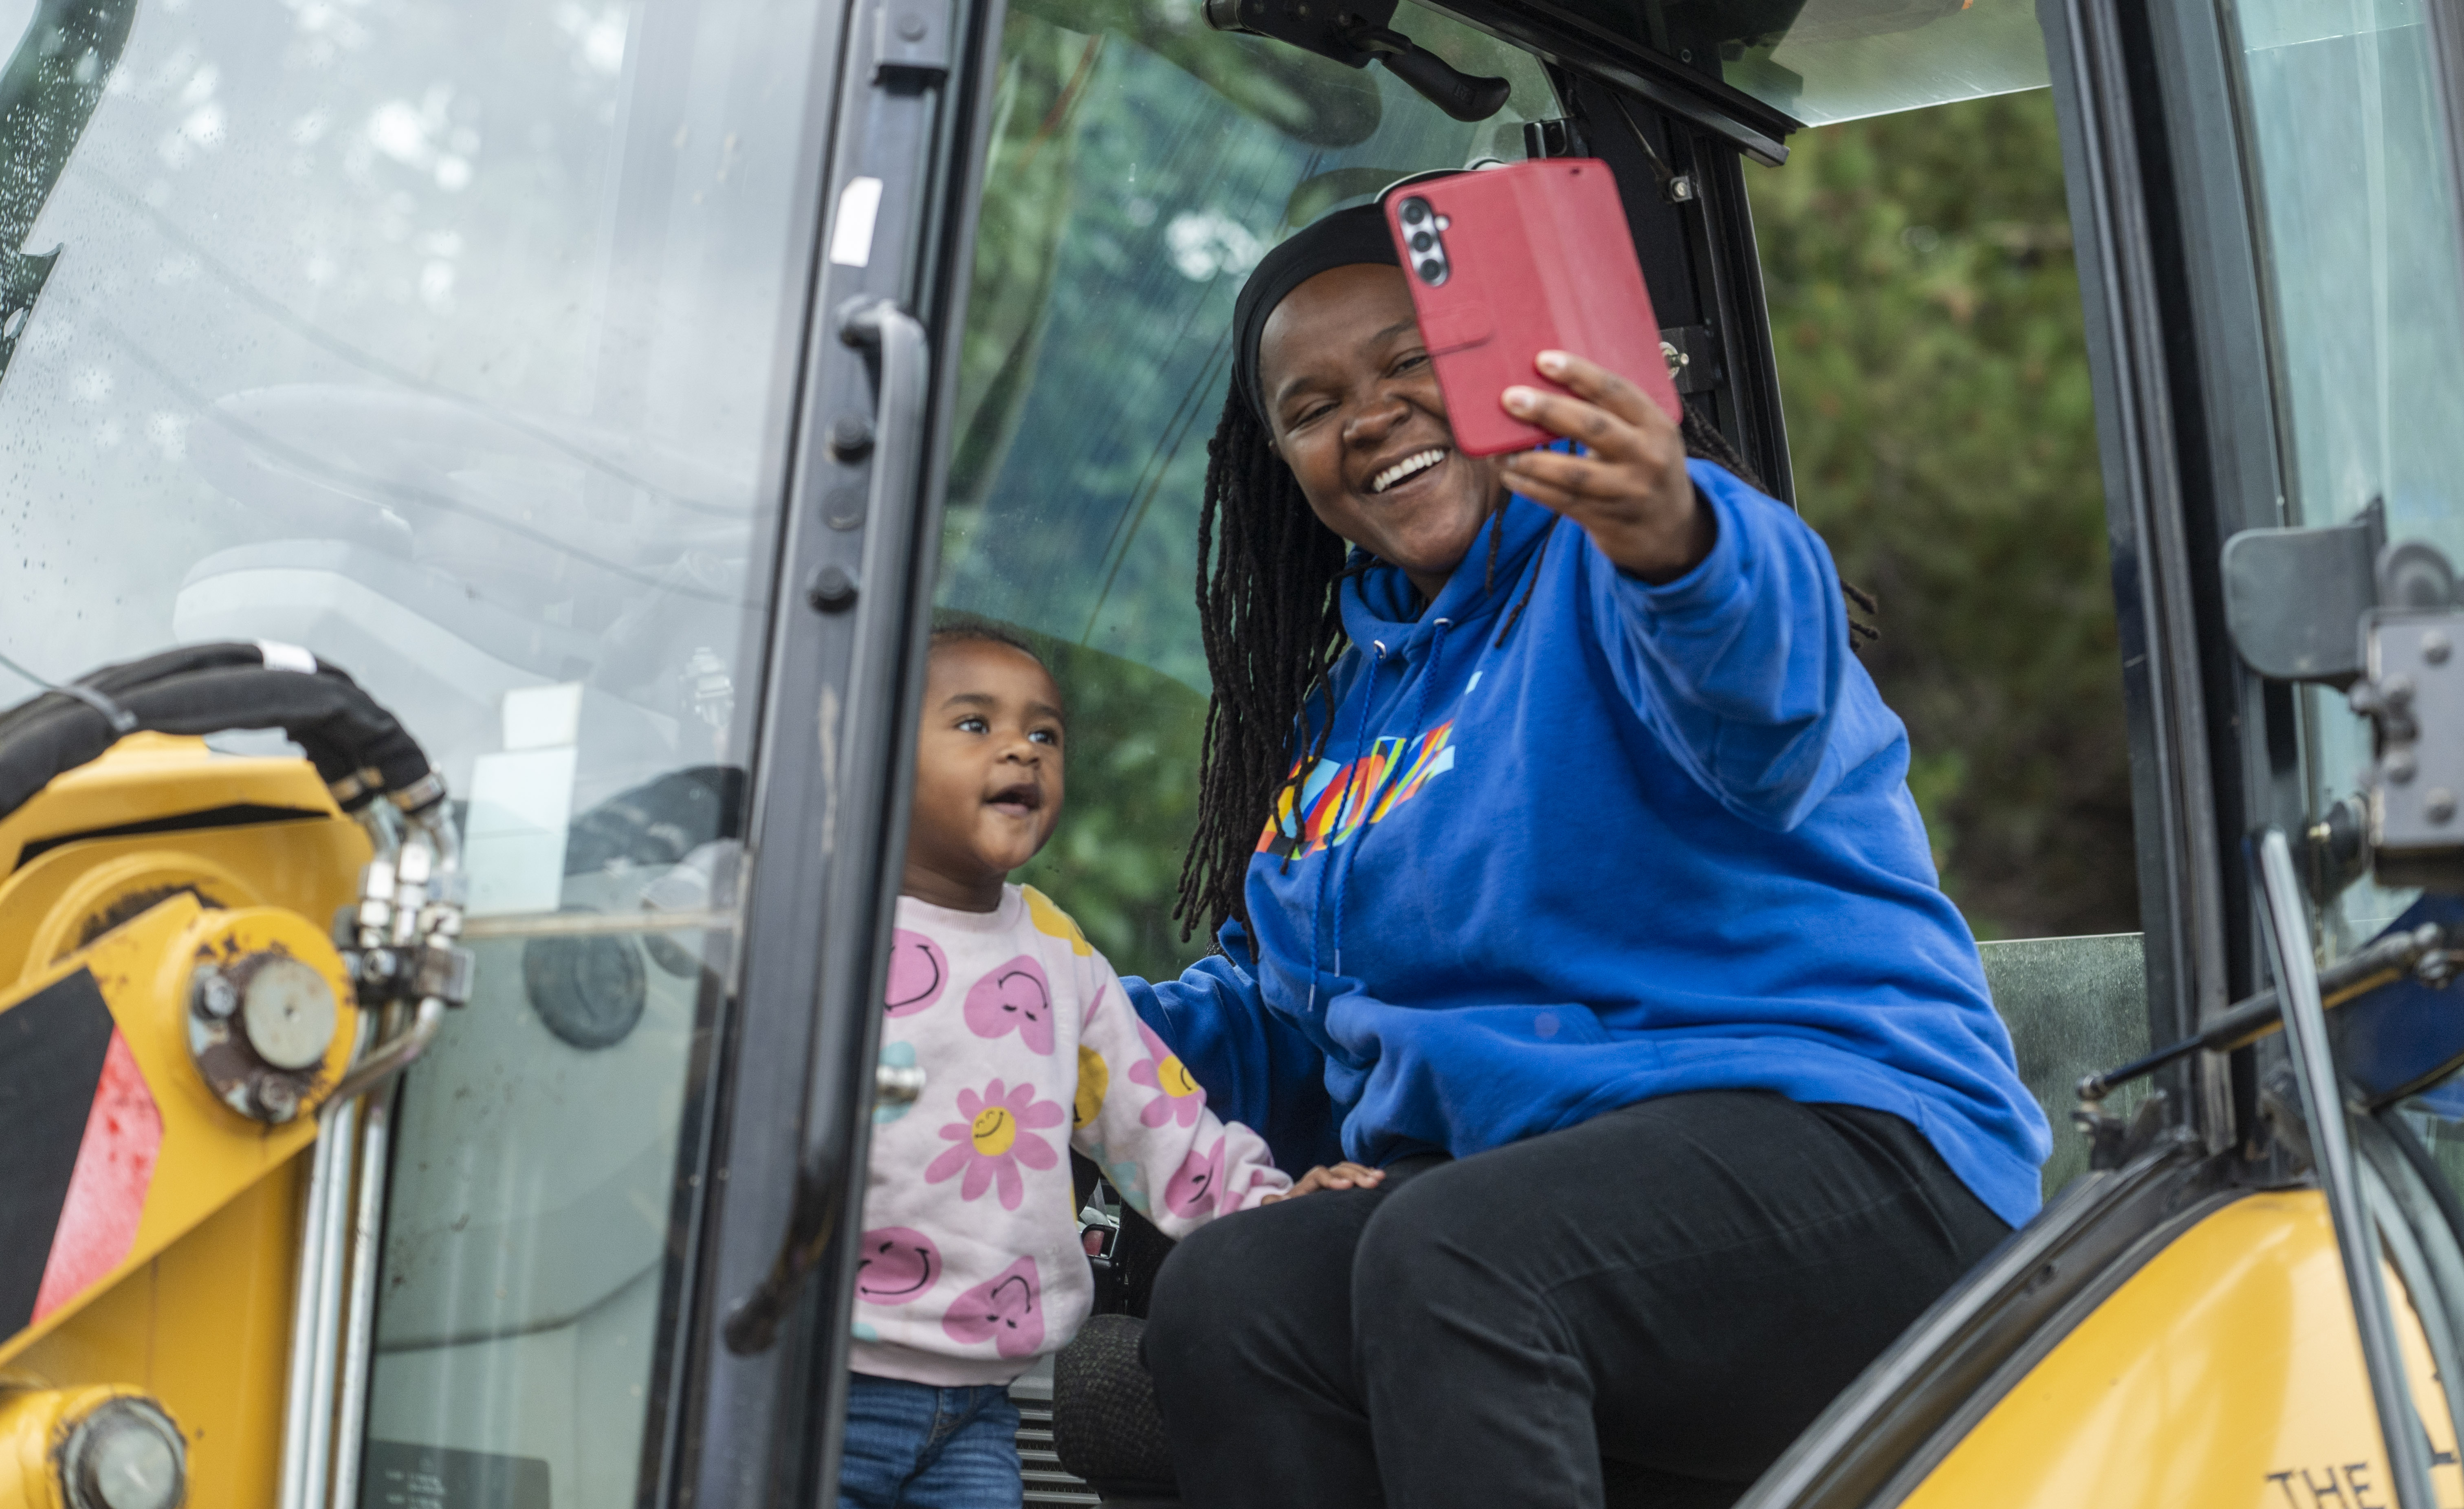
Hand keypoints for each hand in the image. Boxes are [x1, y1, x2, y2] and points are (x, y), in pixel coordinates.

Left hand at [1261, 1161, 1385, 1202]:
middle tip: (1373, 1182)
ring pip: (1349, 1170)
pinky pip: (1355, 1175)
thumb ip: (1276, 1205)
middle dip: (1356, 1175)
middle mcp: (1320, 1180)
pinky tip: (1379, 1177)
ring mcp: (1331, 1181)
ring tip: (1380, 1178)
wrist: (1292, 1214)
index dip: (1332, 1179)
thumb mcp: (1281, 1212)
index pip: (1319, 1175)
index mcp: (1306, 1186)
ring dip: (1365, 1173)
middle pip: (1339, 1169)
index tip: (1346, 1188)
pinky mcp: (1341, 1187)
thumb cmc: (1288, 1216)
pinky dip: (1366, 1174)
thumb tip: (1265, 1199)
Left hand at [1499, 350, 1712, 584]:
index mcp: (1656, 425)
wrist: (1672, 530)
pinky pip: (1563, 502)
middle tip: (1511, 399)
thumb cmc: (1647, 469)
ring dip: (1532, 460)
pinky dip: (1533, 488)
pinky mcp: (1608, 520)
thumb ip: (1612, 414)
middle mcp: (1647, 457)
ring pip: (1573, 473)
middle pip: (1593, 427)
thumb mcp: (1646, 436)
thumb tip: (1550, 386)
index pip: (1616, 392)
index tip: (1543, 360)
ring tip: (1500, 452)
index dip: (1580, 374)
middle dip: (1548, 410)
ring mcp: (1628, 492)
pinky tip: (1511, 476)